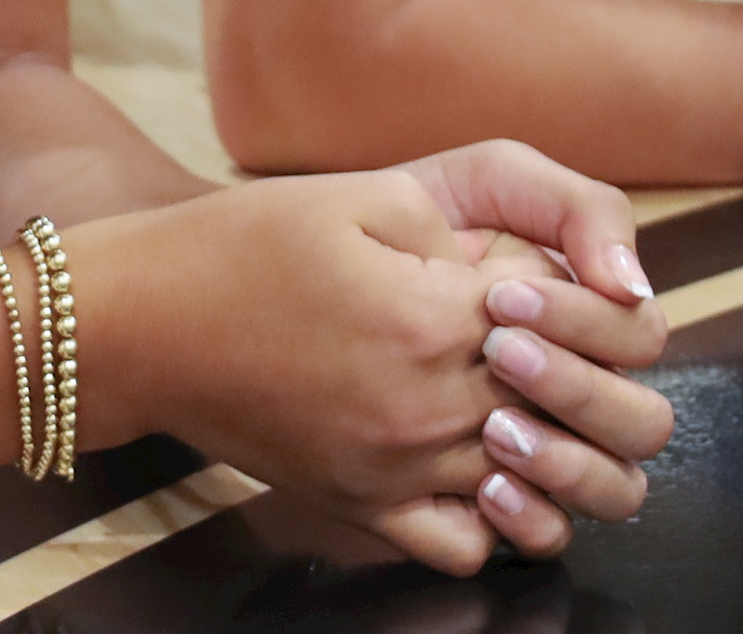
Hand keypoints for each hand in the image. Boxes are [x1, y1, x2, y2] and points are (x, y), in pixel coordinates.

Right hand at [89, 144, 670, 574]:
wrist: (146, 323)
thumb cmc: (250, 244)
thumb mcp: (371, 196)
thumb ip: (470, 230)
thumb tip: (535, 276)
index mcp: (436, 317)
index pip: (583, 322)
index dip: (590, 294)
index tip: (558, 275)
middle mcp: (427, 407)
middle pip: (581, 414)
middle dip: (596, 373)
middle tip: (566, 338)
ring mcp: (395, 470)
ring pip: (543, 491)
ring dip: (561, 447)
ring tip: (539, 401)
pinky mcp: (362, 508)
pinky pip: (465, 546)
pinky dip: (496, 517)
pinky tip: (486, 462)